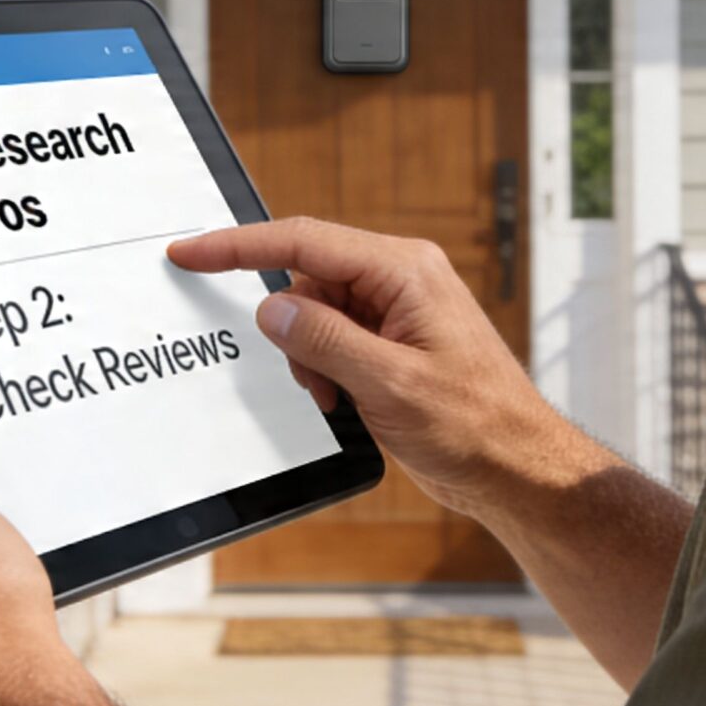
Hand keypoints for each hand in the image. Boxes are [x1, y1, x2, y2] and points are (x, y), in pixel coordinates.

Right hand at [166, 217, 574, 519]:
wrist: (515, 465)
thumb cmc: (475, 425)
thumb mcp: (389, 384)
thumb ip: (325, 340)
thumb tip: (273, 307)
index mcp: (405, 271)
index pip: (304, 240)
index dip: (239, 246)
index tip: (191, 251)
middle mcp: (401, 279)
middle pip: (307, 279)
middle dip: (293, 331)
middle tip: (313, 381)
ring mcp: (398, 309)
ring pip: (316, 314)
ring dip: (311, 358)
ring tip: (341, 398)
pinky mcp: (393, 340)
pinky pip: (335, 339)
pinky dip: (326, 370)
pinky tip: (347, 401)